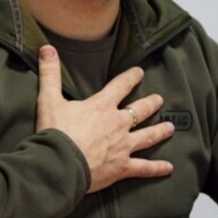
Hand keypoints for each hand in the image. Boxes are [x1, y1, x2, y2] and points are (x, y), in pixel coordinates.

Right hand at [36, 45, 174, 192]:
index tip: (139, 72)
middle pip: (139, 110)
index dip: (131, 77)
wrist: (59, 164)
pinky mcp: (122, 167)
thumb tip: (47, 48)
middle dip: (150, 103)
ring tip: (170, 127)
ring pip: (147, 136)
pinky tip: (168, 168)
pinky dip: (156, 168)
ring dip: (159, 131)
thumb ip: (50, 74)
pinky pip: (144, 167)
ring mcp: (123, 146)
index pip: (121, 86)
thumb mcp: (48, 100)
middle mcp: (118, 124)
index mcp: (102, 106)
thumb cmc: (55, 132)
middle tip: (159, 99)